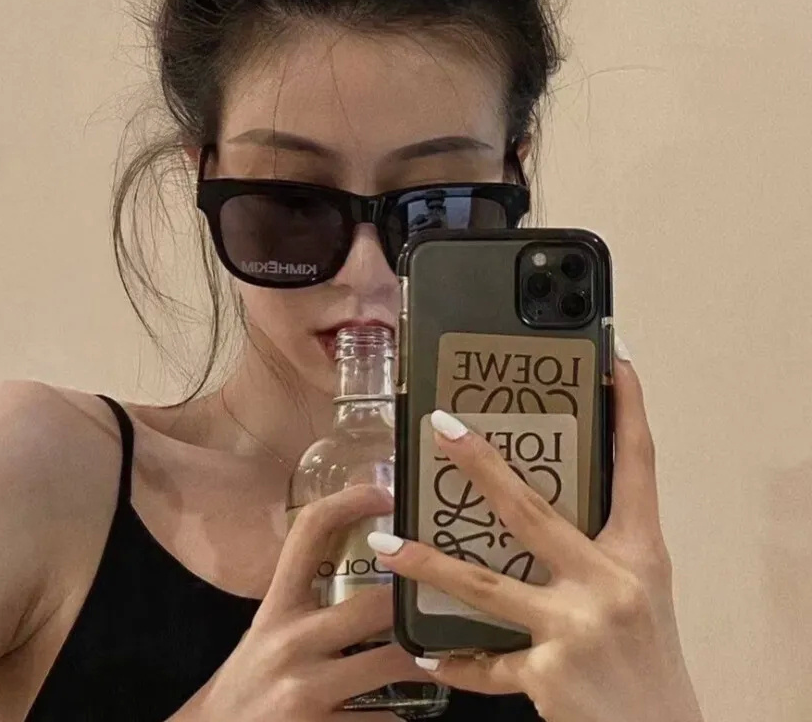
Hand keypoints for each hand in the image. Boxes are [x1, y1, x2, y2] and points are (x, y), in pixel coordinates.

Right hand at [183, 484, 432, 721]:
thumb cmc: (246, 684)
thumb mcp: (266, 633)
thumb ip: (304, 604)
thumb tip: (362, 570)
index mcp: (276, 607)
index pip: (309, 533)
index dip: (349, 502)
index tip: (385, 493)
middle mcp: (290, 641)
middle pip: (373, 605)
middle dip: (414, 601)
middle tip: (445, 592)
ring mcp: (306, 689)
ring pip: (390, 663)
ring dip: (424, 660)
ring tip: (443, 653)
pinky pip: (382, 720)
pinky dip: (401, 716)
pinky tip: (409, 711)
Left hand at [367, 345, 703, 721]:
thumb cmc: (649, 664)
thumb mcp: (639, 595)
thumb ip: (596, 551)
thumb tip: (540, 504)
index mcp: (640, 555)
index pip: (637, 465)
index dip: (627, 407)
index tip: (613, 355)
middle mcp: (610, 583)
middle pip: (532, 508)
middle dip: (480, 464)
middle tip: (439, 425)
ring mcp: (576, 629)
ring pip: (483, 584)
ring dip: (426, 563)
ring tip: (383, 543)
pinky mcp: (549, 677)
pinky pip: (485, 664)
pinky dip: (455, 660)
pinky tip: (425, 654)